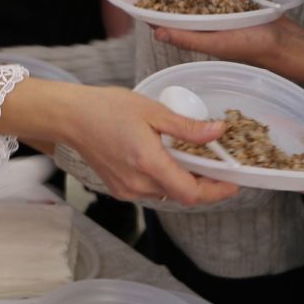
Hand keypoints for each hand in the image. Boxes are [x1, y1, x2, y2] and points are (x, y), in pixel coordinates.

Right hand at [0, 79, 238, 206]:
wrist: (70, 117)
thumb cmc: (106, 108)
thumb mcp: (152, 111)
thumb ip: (187, 127)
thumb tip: (218, 132)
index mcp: (147, 163)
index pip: (190, 193)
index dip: (216, 191)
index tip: (232, 182)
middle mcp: (137, 183)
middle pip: (181, 195)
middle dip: (204, 185)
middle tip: (219, 167)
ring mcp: (127, 190)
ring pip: (167, 194)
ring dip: (185, 182)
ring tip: (196, 160)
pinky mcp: (120, 189)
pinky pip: (152, 191)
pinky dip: (166, 180)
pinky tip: (170, 161)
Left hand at [151, 15, 303, 85]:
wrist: (291, 44)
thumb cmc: (255, 47)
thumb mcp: (218, 42)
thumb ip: (189, 38)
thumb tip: (157, 32)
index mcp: (203, 39)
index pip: (173, 25)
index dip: (157, 15)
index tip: (140, 0)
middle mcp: (212, 30)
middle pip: (187, 13)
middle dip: (172, 1)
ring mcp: (228, 21)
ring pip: (205, 5)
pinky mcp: (243, 11)